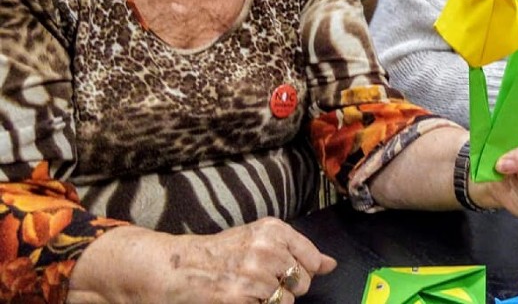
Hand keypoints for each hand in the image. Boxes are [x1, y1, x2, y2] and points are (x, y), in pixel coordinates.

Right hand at [69, 219, 336, 302]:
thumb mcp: (260, 241)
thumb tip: (331, 263)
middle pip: (302, 283)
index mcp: (273, 229)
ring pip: (287, 301)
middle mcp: (267, 248)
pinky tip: (238, 298)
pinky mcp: (241, 297)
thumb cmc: (220, 254)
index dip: (299, 271)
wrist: (176, 268)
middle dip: (285, 287)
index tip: (280, 271)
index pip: (312, 259)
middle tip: (257, 282)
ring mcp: (254, 273)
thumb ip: (298, 251)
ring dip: (269, 301)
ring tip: (245, 290)